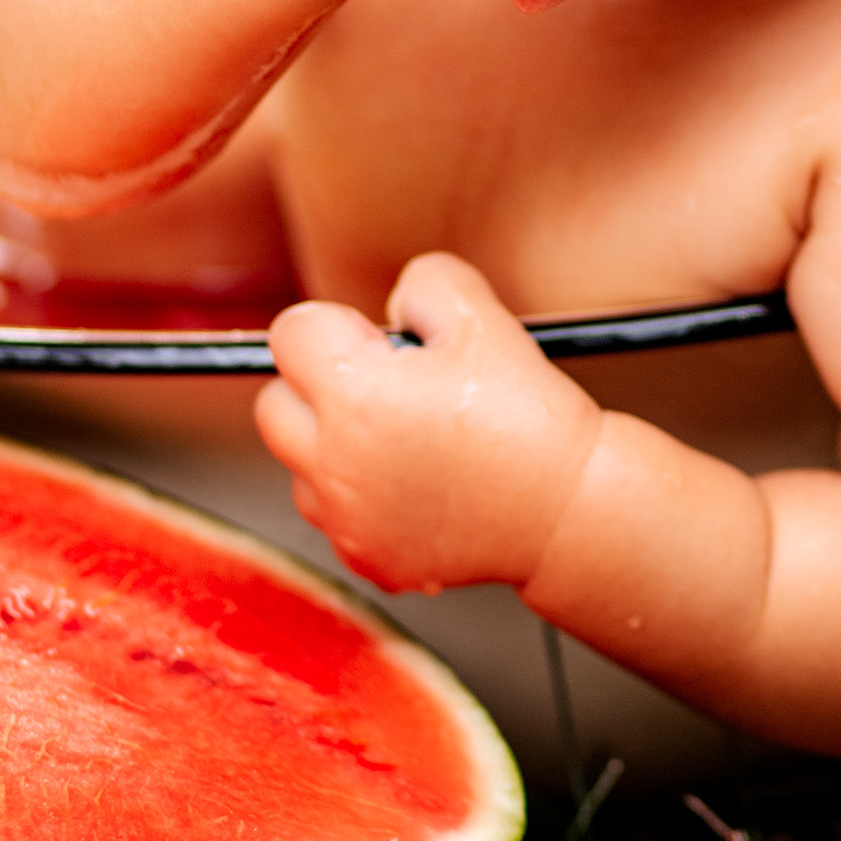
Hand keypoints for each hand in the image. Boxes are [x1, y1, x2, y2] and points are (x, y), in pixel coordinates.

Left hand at [255, 254, 602, 594]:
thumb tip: (389, 309)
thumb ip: (421, 283)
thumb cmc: (526, 414)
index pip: (289, 333)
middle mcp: (333, 463)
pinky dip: (357, 494)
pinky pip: (331, 513)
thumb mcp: (480, 315)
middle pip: (274, 402)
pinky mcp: (366, 558)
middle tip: (386, 386)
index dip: (338, 325)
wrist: (565, 510)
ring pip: (297, 464)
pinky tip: (417, 482)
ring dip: (332, 443)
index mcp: (354, 395)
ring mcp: (346, 519)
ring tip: (406, 438)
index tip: (383, 343)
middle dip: (316, 383)